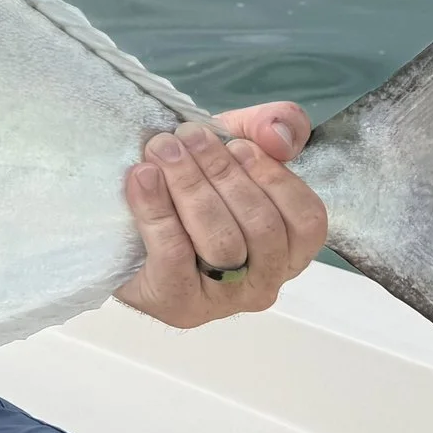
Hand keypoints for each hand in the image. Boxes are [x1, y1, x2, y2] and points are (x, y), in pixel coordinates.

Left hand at [114, 103, 328, 328]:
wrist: (125, 231)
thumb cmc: (193, 189)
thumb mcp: (233, 146)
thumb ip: (269, 127)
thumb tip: (277, 136)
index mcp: (289, 248)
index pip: (306, 220)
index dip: (275, 178)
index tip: (236, 144)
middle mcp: (266, 281)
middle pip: (260, 227)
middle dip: (221, 172)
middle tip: (186, 136)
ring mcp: (224, 300)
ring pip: (221, 242)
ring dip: (190, 186)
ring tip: (162, 149)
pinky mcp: (179, 305)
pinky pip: (174, 255)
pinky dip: (156, 209)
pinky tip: (142, 176)